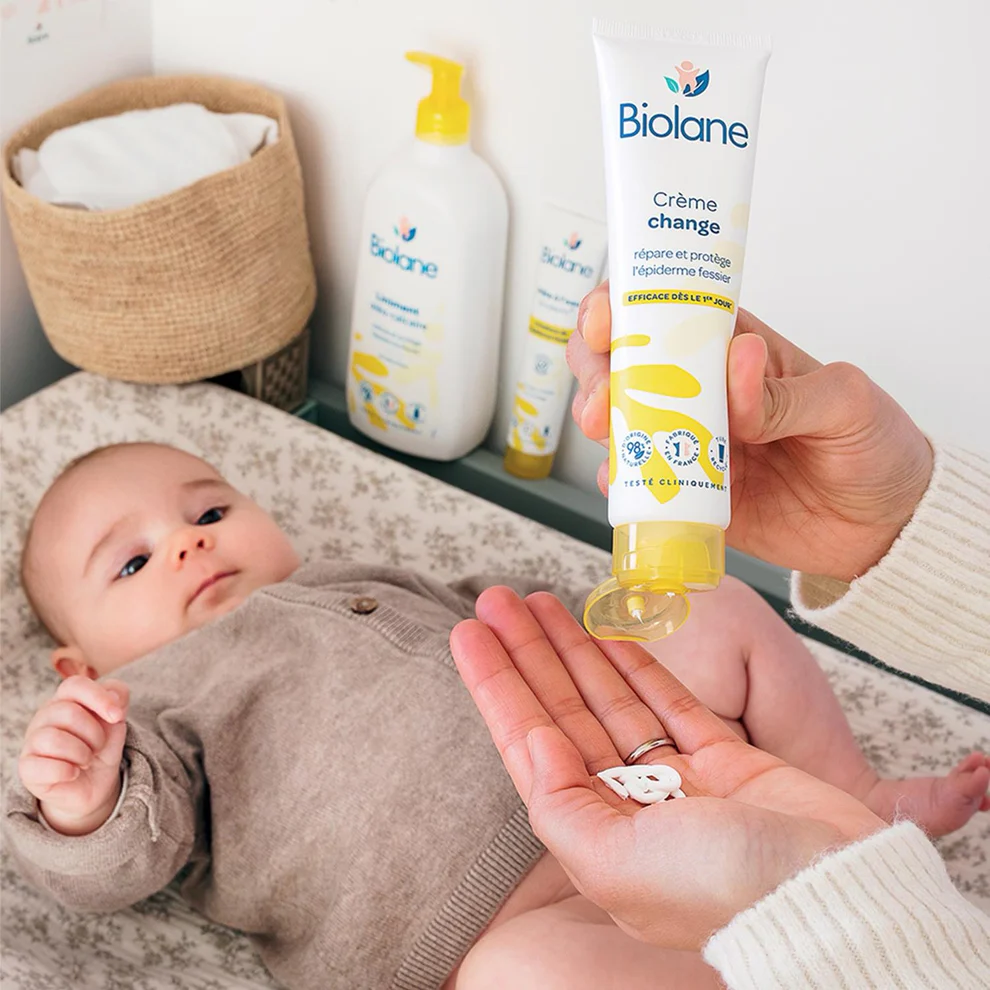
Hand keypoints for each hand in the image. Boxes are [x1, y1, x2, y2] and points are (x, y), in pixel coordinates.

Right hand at [18, 676, 128, 835]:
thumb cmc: (101, 746)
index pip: (75, 685)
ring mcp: (32, 741)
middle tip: (98, 747)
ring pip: (53, 739)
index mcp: (66, 699)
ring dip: (82, 754)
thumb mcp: (116, 721)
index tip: (118, 716)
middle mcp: (44, 716)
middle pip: (69, 713)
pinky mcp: (27, 767)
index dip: (99, 698)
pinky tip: (73, 773)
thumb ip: (118, 698)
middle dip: (95, 734)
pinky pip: (45, 766)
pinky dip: (68, 772)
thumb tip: (114, 697)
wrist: (93, 784)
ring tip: (86, 760)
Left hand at [451, 588, 883, 948]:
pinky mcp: (723, 758)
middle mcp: (630, 805)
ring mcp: (677, 779)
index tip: (470, 636)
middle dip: (527, 653)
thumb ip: (562, 806)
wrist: (832, 891)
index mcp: (596, 834)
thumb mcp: (616, 864)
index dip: (496, 686)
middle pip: (562, 710)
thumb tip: (532, 746)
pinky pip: (667, 699)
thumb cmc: (725, 890)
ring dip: (571, 648)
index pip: (529, 742)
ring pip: (608, 697)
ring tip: (535, 602)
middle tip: (494, 600)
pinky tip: (606, 632)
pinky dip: (636, 664)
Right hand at [568, 283, 933, 581]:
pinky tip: (624, 481)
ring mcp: (687, 440)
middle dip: (597, 371)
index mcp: (732, 348)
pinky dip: (619, 479)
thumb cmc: (873, 444)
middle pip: (622, 362)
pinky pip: (638, 480)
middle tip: (604, 399)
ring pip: (619, 418)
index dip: (621, 307)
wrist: (883, 525)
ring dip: (600, 421)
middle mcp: (699, 389)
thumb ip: (786, 391)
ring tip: (611, 436)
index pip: (664, 311)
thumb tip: (737, 360)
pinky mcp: (686, 490)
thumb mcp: (846, 402)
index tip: (605, 322)